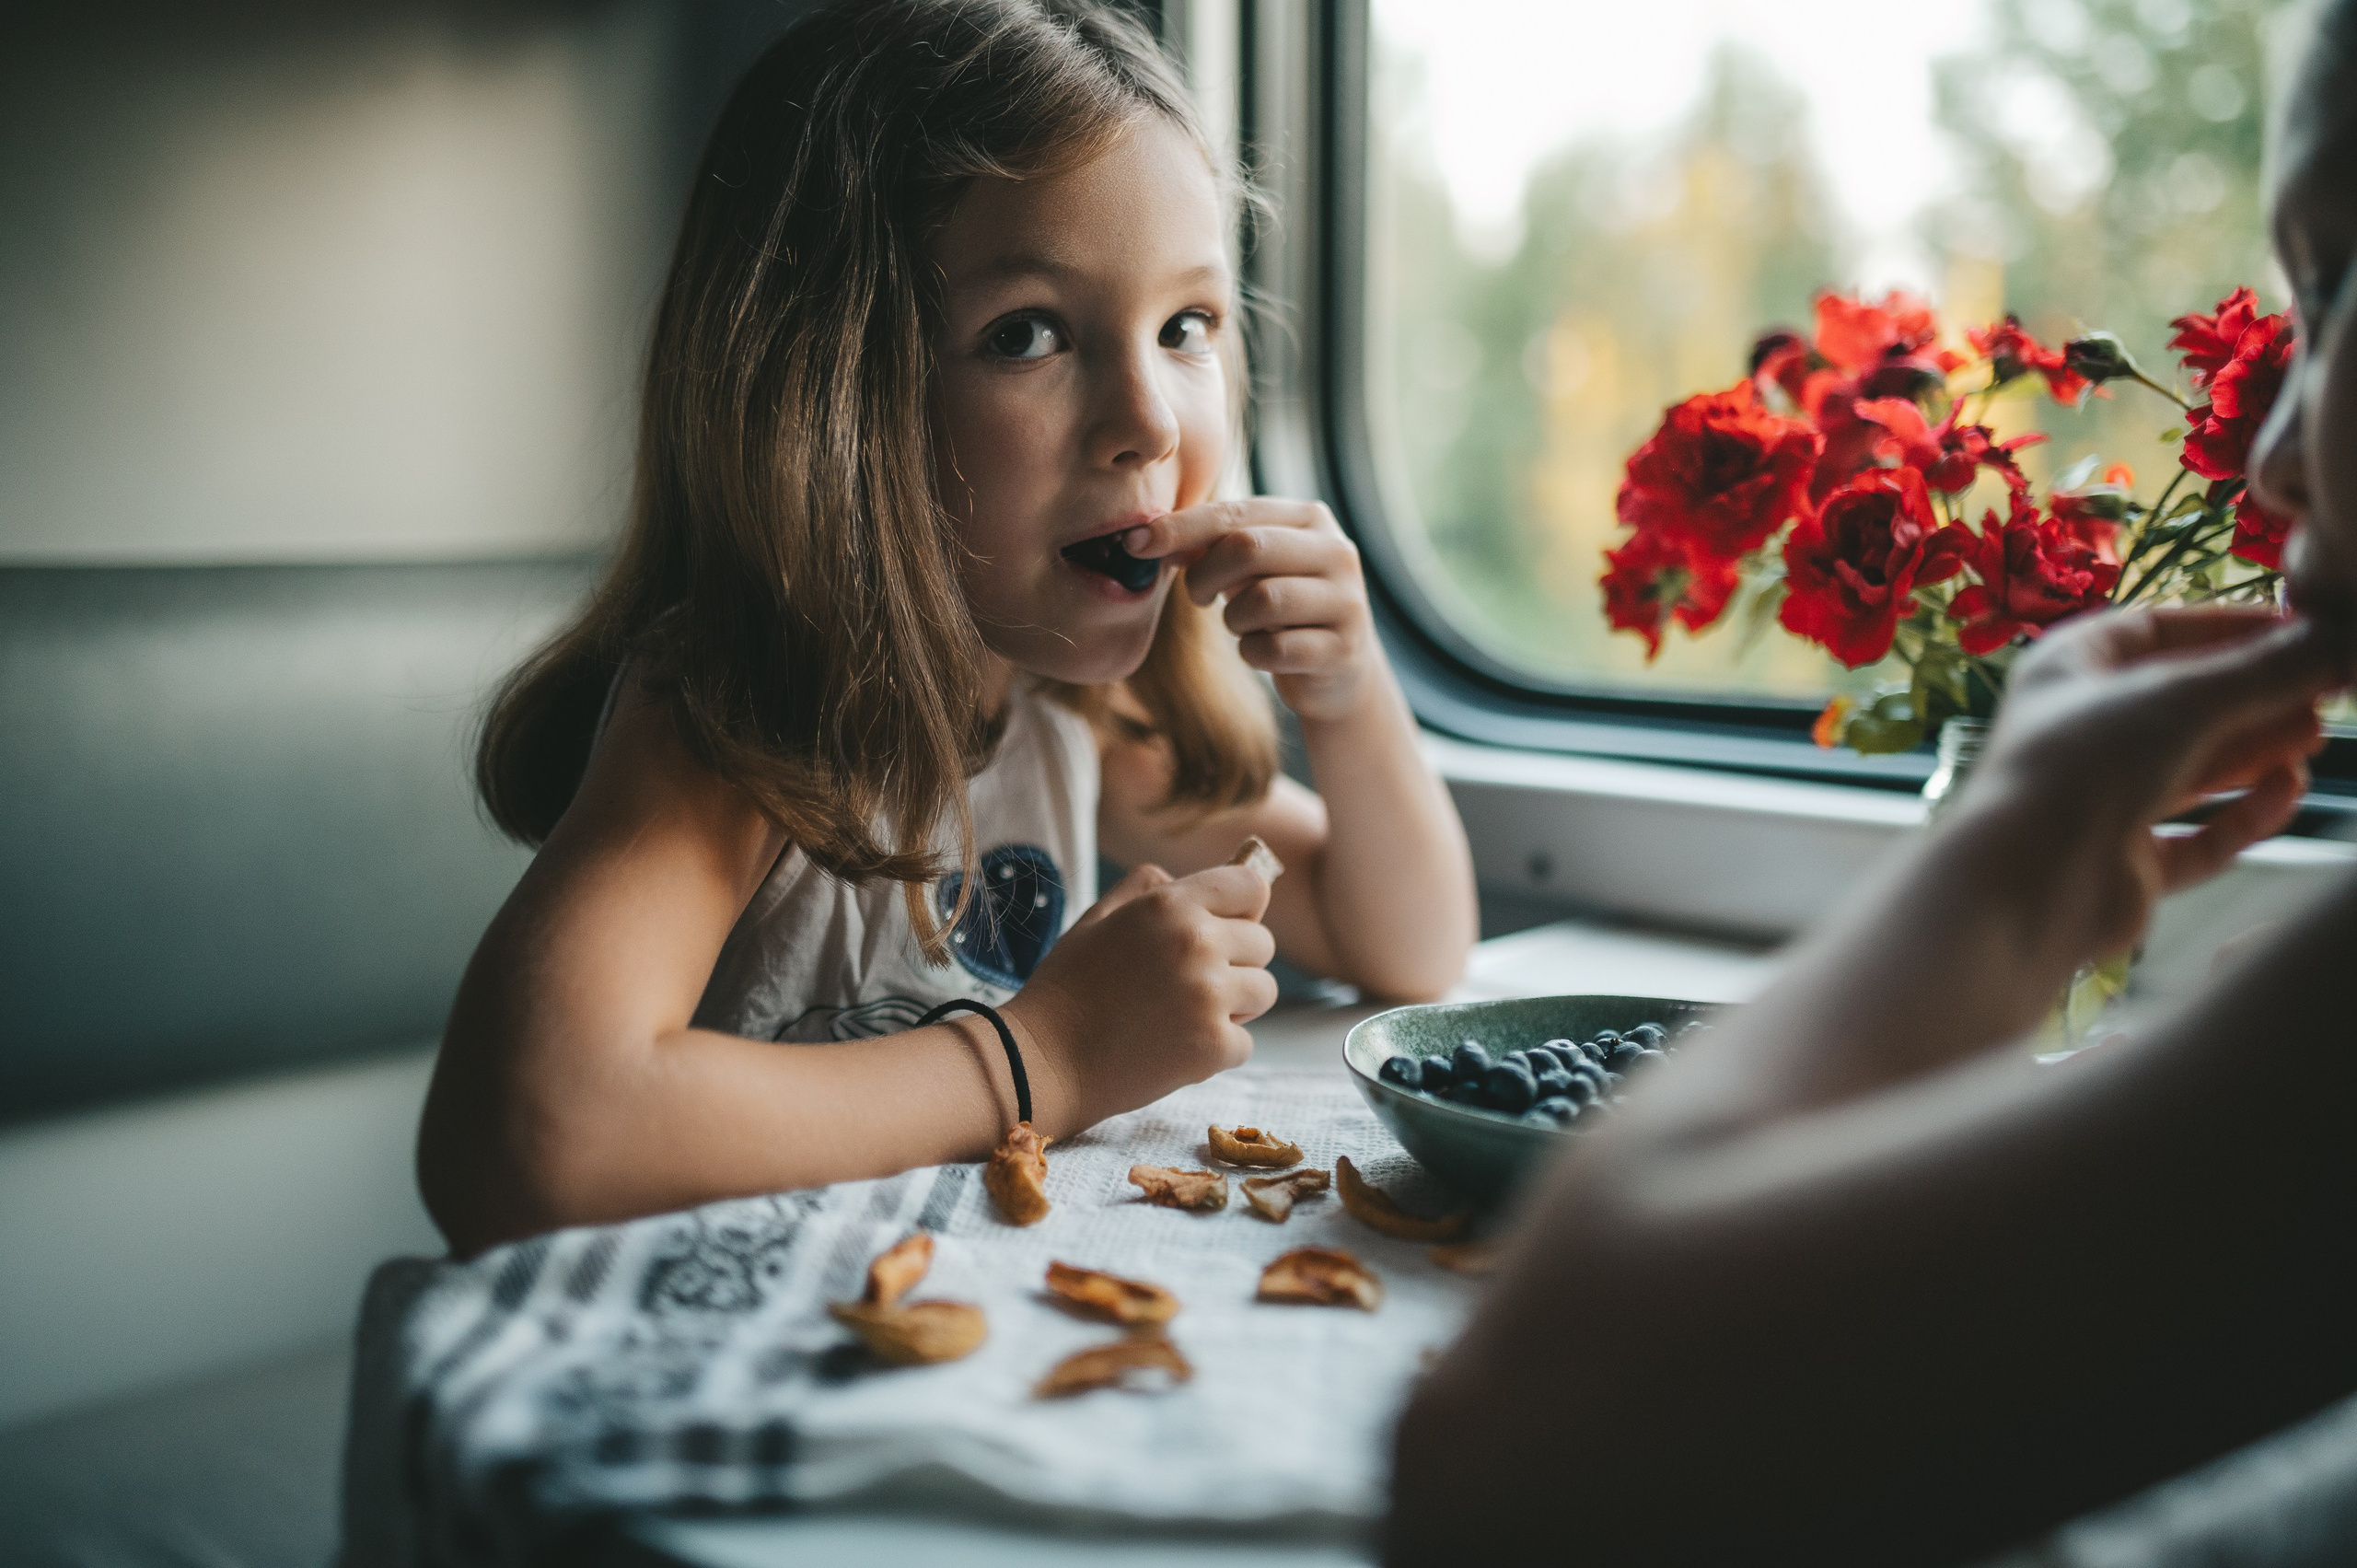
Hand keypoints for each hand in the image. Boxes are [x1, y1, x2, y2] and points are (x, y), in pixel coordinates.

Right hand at [1002, 861, 1277, 1135]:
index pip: (1252, 886)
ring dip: (1235, 1006)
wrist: (1042, 1062)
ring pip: (1263, 991)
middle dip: (1236, 962)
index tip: (1224, 929)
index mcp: (1170, 904)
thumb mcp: (1098, 919)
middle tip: (1189, 984)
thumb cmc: (1067, 989)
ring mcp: (1209, 996)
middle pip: (1263, 943)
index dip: (1242, 909)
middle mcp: (1197, 942)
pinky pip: (1246, 1042)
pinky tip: (1175, 1048)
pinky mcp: (1214, 1046)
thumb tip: (1188, 880)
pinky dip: (1218, 1050)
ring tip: (1185, 1015)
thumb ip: (1146, 888)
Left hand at [1125, 499, 1378, 723]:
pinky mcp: (1343, 649)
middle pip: (1247, 548)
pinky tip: (1264, 651)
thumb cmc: (1281, 608)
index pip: (1234, 514)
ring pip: (1261, 600)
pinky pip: (1272, 649)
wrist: (1338, 671)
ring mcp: (1346, 600)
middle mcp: (1337, 551)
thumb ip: (1209, 546)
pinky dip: (1252, 653)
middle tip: (1198, 595)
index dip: (1180, 528)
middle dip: (1205, 575)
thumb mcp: (1250, 568)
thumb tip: (1147, 538)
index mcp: (1311, 519)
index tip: (1135, 544)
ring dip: (1234, 619)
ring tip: (1243, 623)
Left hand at [1964, 606, 2342, 960]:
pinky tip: (2286, 793)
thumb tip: (2337, 642)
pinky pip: (2194, 835)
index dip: (2230, 627)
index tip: (2300, 629)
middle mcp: (2077, 731)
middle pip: (2183, 702)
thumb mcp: (2184, 697)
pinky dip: (2240, 815)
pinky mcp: (2122, 862)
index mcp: (2067, 669)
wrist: (2027, 883)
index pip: (2158, 629)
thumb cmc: (2082, 765)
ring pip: (2191, 768)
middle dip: (2254, 695)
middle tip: (2323, 692)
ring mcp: (2098, 799)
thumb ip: (2265, 671)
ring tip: (2315, 737)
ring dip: (2254, 751)